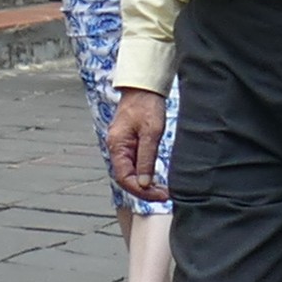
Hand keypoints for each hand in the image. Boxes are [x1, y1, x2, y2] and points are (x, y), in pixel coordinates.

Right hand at [106, 87, 165, 201]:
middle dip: (144, 190)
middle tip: (164, 195)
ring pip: (130, 173)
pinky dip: (145, 174)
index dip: (141, 191)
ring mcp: (122, 146)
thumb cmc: (147, 105)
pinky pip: (134, 164)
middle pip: (126, 178)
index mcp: (117, 146)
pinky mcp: (129, 143)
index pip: (124, 178)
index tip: (160, 195)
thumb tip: (144, 184)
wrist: (144, 86)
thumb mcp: (151, 133)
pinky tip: (156, 178)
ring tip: (162, 189)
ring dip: (145, 184)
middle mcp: (116, 148)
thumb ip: (146, 159)